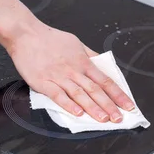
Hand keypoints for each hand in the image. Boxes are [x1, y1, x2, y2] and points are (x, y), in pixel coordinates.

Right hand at [6, 22, 134, 122]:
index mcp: (83, 61)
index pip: (105, 80)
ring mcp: (58, 77)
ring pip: (79, 94)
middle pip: (95, 90)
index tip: (128, 105)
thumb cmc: (49, 38)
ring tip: (103, 119)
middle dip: (109, 105)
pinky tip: (77, 113)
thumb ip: (90, 55)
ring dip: (93, 108)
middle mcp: (73, 70)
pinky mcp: (43, 82)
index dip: (118, 94)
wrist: (25, 34)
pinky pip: (58, 95)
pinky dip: (68, 105)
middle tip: (119, 118)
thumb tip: (102, 64)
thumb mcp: (76, 42)